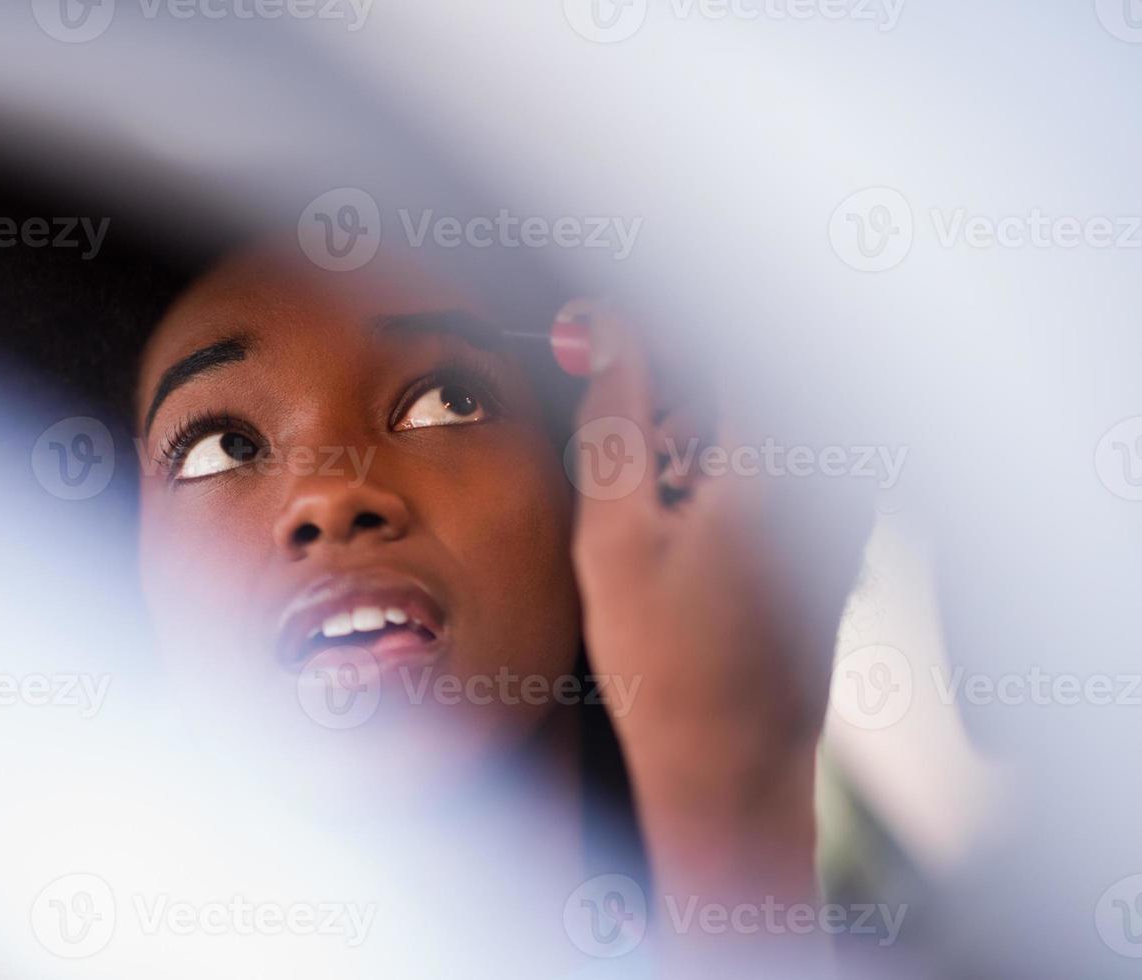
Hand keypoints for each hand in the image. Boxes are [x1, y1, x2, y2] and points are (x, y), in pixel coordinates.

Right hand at [565, 298, 870, 910]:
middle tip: (626, 459)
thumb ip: (615, 416)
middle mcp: (830, 473)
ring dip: (692, 441)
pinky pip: (773, 466)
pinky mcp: (833, 538)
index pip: (725, 333)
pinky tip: (688, 533)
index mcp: (782, 458)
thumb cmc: (670, 666)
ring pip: (752, 423)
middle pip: (740, 377)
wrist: (732, 768)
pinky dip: (719, 477)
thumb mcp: (614, 533)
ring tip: (657, 510)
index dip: (648, 327)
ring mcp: (840, 509)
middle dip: (669, 397)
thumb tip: (606, 331)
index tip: (594, 338)